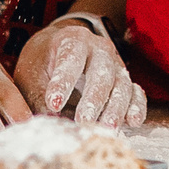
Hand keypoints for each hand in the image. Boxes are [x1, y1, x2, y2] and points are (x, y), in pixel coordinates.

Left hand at [16, 16, 146, 128]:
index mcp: (73, 40)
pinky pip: (136, 92)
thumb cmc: (42, 63)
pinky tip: (133, 122)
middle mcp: (99, 49)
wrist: (58, 49)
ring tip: (108, 128)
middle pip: (102, 73)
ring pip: (122, 84)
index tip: (54, 103)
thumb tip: (46, 120)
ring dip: (116, 107)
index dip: (63, 81)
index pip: (70, 58)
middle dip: (94, 99)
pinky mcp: (125, 80)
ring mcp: (116, 64)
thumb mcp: (31, 74)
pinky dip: (137, 106)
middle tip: (84, 120)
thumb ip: (37, 95)